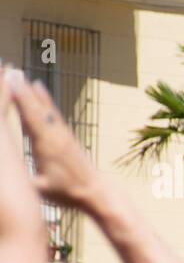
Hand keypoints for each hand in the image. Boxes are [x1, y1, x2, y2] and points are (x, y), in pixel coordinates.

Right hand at [8, 70, 103, 211]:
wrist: (95, 191)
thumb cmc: (67, 192)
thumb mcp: (41, 189)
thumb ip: (22, 180)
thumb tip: (6, 176)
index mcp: (46, 145)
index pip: (30, 118)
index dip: (20, 100)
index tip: (11, 83)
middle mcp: (55, 135)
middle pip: (36, 108)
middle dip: (23, 90)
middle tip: (12, 71)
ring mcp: (62, 134)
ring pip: (45, 108)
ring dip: (34, 92)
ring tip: (23, 76)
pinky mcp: (67, 135)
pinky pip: (53, 113)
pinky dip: (45, 100)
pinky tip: (40, 90)